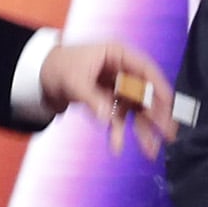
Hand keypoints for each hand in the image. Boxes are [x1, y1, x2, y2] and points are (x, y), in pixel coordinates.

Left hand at [39, 38, 177, 157]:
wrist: (38, 76)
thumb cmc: (56, 67)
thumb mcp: (73, 81)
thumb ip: (92, 99)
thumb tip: (107, 119)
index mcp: (117, 55)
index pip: (146, 71)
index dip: (159, 89)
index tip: (169, 107)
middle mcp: (121, 71)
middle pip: (145, 94)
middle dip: (157, 117)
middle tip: (169, 135)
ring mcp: (116, 87)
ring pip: (135, 110)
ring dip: (142, 130)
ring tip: (151, 151)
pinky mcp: (107, 101)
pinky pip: (118, 118)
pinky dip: (118, 132)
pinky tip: (117, 147)